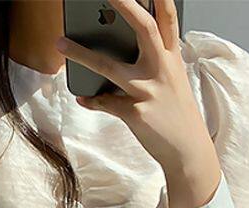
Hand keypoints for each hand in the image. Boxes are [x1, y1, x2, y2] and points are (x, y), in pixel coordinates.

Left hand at [55, 0, 221, 207]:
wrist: (188, 152)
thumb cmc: (176, 114)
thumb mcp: (171, 82)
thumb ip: (151, 62)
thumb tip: (115, 51)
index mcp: (171, 58)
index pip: (167, 18)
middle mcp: (162, 69)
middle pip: (143, 28)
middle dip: (125, 5)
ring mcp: (148, 91)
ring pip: (109, 67)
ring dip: (81, 54)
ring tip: (60, 44)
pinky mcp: (136, 114)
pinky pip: (106, 103)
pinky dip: (92, 100)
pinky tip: (83, 98)